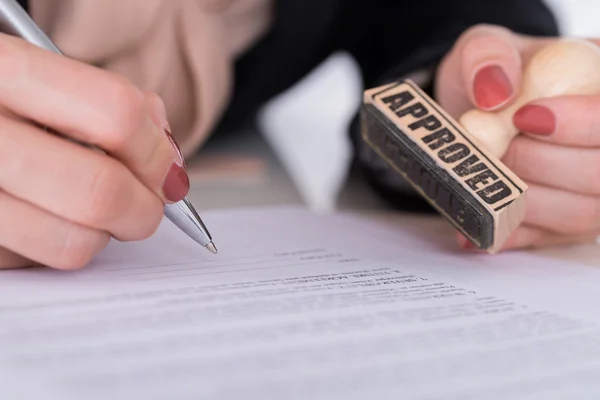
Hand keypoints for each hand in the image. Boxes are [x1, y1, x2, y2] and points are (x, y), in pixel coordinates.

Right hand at [0, 34, 188, 269]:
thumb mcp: (33, 71)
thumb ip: (105, 102)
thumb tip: (168, 157)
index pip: (113, 113)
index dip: (155, 148)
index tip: (168, 168)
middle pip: (99, 191)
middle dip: (144, 209)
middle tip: (148, 207)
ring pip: (71, 242)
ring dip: (102, 235)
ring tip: (92, 213)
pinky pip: (32, 261)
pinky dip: (53, 246)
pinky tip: (40, 217)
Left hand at [436, 24, 599, 250]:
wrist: (477, 111)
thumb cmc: (493, 77)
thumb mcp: (484, 49)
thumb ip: (488, 58)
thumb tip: (494, 92)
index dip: (580, 124)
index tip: (525, 118)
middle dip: (541, 163)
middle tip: (497, 146)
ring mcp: (594, 188)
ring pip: (582, 215)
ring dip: (524, 199)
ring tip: (486, 174)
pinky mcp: (567, 221)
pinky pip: (550, 239)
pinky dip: (509, 230)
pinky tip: (477, 222)